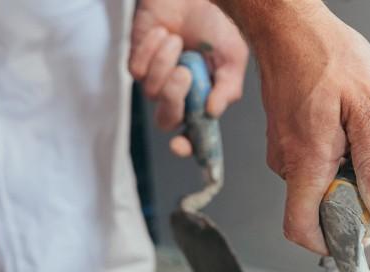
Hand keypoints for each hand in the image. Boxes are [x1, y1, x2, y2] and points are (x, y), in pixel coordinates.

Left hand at [129, 0, 248, 155]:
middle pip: (167, 120)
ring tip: (178, 41)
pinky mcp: (137, 62)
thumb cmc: (216, 25)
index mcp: (203, 102)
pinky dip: (153, 50)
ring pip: (151, 93)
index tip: (181, 145)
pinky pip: (137, 71)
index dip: (187, 147)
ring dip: (165, 64)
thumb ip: (228, 88)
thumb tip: (213, 113)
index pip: (193, 136)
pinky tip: (165, 34)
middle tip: (185, 74)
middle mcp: (179, 96)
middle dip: (173, 99)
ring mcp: (156, 81)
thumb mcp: (233, 59)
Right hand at [232, 2, 369, 253]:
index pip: (303, 228)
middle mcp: (290, 162)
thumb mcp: (369, 108)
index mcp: (307, 162)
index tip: (365, 234)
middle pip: (327, 205)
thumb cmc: (325, 54)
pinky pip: (324, 159)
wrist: (289, 22)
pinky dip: (353, 152)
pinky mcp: (293, 136)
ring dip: (367, 169)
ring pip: (329, 180)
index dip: (332, 242)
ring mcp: (288, 149)